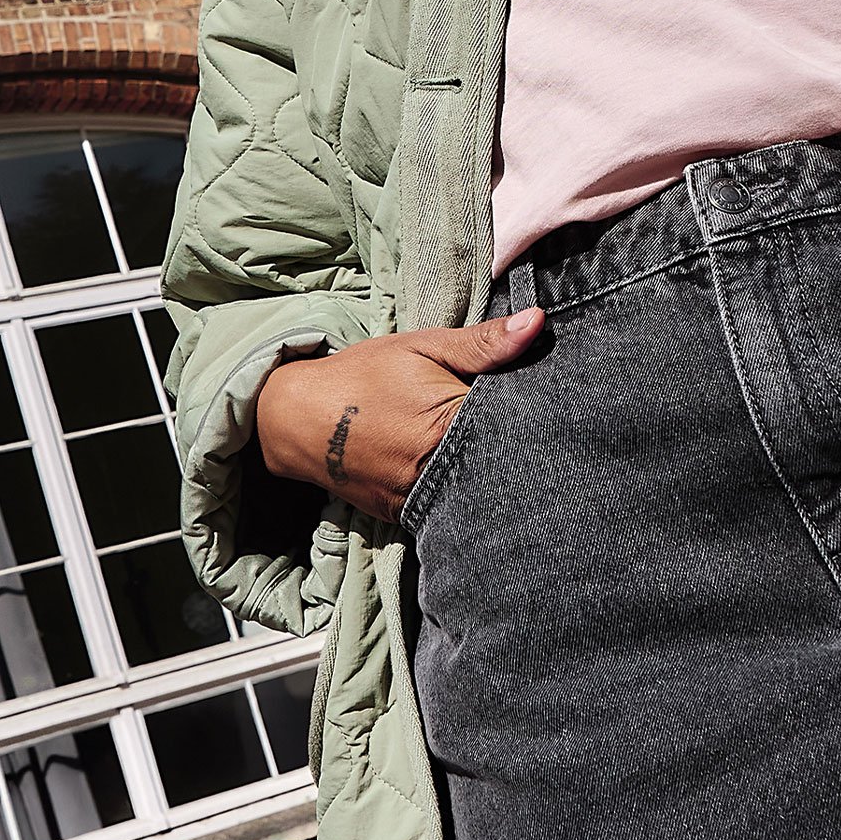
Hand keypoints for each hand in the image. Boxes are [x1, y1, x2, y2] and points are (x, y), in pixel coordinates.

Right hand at [253, 308, 544, 523]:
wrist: (295, 421)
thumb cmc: (362, 377)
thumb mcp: (422, 348)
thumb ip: (482, 342)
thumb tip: (538, 321)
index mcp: (451, 427)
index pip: (519, 424)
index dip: (537, 410)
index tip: (545, 396)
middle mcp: (439, 473)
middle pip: (503, 461)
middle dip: (517, 440)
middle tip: (525, 419)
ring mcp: (421, 503)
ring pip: (478, 487)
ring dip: (488, 465)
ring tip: (494, 443)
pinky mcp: (406, 517)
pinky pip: (449, 504)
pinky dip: (460, 485)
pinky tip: (462, 464)